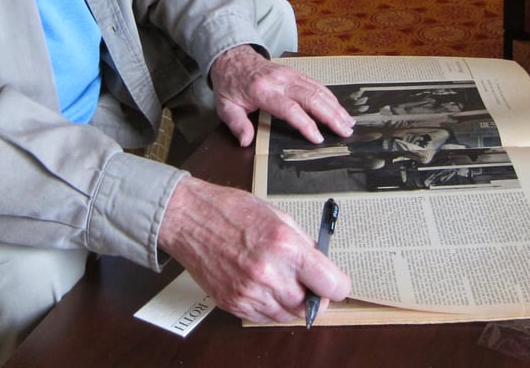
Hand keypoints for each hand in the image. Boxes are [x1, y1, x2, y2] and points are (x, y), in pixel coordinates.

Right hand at [159, 177, 351, 322]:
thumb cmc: (231, 211)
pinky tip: (263, 285)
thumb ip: (303, 243)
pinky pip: (263, 318)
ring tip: (282, 279)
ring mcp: (250, 292)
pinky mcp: (234, 303)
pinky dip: (270, 307)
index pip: (332, 285)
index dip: (339, 285)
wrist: (190, 219)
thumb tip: (321, 263)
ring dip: (292, 302)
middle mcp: (269, 273)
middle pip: (311, 306)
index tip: (337, 282)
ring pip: (288, 316)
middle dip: (315, 295)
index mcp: (286, 246)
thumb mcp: (278, 216)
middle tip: (309, 281)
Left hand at [209, 45, 355, 146]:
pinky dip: (331, 97)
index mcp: (263, 90)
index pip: (290, 108)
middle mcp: (280, 80)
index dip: (306, 123)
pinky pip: (316, 84)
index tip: (318, 138)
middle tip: (345, 131)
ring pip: (318, 90)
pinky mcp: (295, 73)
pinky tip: (340, 108)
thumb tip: (246, 142)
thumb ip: (237, 125)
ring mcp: (290, 74)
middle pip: (311, 97)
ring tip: (349, 123)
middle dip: (331, 116)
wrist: (232, 57)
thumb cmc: (230, 84)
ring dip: (335, 107)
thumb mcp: (225, 106)